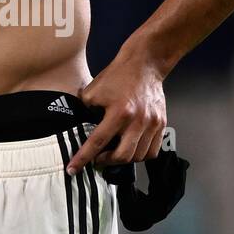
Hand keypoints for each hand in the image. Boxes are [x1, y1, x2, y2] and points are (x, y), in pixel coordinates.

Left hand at [66, 44, 167, 174]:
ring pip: (139, 156)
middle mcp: (138, 121)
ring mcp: (152, 123)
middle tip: (98, 159)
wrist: (145, 64)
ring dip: (124, 159)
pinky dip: (140, 155)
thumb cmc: (118, 75)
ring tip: (114, 153)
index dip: (83, 158)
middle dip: (106, 161)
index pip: (98, 142)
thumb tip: (80, 130)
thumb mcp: (93, 92)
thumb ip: (85, 112)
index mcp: (119, 112)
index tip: (73, 169)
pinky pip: (152, 151)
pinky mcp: (161, 123)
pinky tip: (131, 149)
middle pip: (122, 156)